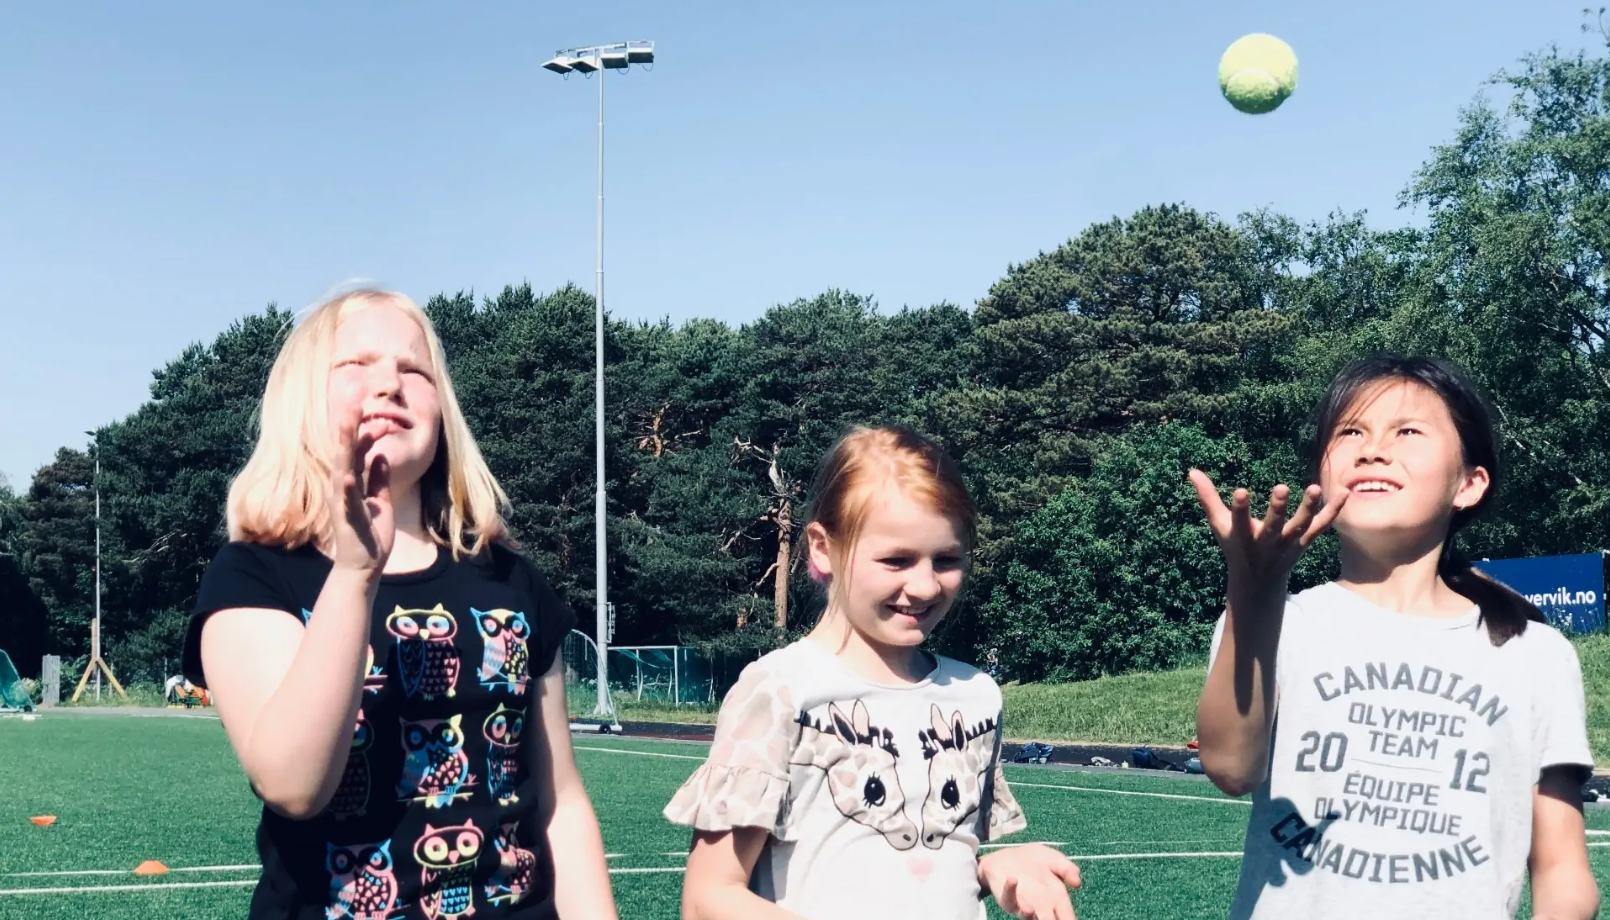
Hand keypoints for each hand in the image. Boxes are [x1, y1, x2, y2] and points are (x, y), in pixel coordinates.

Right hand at [329, 401, 393, 572]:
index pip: (357, 451)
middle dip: (348, 426)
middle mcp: (342, 488)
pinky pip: (348, 500)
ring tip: (345, 422)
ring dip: (344, 445)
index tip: (382, 416)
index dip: (368, 432)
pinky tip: (349, 473)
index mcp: (352, 483)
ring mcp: (343, 502)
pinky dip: (348, 486)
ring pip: (343, 468)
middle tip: (352, 400)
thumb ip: (379, 479)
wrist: (363, 567)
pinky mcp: (348, 519)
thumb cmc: (370, 535)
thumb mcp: (380, 501)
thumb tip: (382, 456)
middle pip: (345, 452)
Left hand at [979, 844, 1080, 919]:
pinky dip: (1010, 890)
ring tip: (1030, 910)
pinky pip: (1008, 898)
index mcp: (1057, 898)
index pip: (1066, 914)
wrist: (1010, 855)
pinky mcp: (1008, 899)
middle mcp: (1041, 906)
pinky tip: (1013, 880)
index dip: (1069, 918)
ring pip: (1026, 916)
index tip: (1070, 919)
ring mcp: (1023, 905)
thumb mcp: (1054, 860)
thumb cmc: (1036, 861)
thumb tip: (1077, 883)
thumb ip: (1067, 869)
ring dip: (1028, 914)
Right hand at [1188, 470, 1344, 596]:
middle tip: (1281, 488)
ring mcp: (1288, 545)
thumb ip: (1208, 498)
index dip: (1240, 508)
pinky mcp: (1304, 543)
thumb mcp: (1219, 525)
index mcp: (1243, 538)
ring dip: (1308, 509)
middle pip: (1273, 527)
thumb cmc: (1236, 547)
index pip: (1239, 521)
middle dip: (1277, 510)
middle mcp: (1266, 544)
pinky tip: (1344, 493)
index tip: (1240, 490)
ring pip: (1300, 527)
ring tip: (1314, 488)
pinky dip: (1333, 511)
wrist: (1259, 582)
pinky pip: (1321, 527)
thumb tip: (1192, 471)